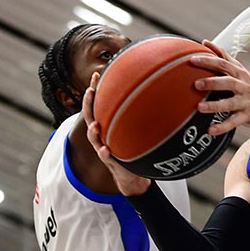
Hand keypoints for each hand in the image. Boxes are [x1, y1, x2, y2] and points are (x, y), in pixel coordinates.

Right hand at [81, 72, 151, 196]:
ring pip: (93, 138)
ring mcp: (103, 148)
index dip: (95, 89)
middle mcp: (102, 135)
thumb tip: (161, 93)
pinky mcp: (111, 162)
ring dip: (93, 130)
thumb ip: (143, 114)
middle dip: (88, 104)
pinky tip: (105, 149)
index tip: (97, 74)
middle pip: (90, 116)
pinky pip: (105, 157)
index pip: (98, 104)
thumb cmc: (135, 149)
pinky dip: (104, 153)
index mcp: (107, 124)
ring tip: (95, 124)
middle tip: (90, 91)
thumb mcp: (138, 130)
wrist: (134, 175)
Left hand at [189, 41, 249, 133]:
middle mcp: (242, 86)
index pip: (223, 64)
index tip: (192, 59)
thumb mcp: (240, 69)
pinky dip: (222, 127)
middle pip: (227, 82)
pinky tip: (211, 130)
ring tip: (200, 108)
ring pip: (229, 103)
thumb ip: (223, 56)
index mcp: (239, 73)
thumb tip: (206, 43)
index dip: (208, 61)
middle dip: (212, 82)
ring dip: (214, 105)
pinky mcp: (247, 116)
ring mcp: (245, 101)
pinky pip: (233, 122)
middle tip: (196, 84)